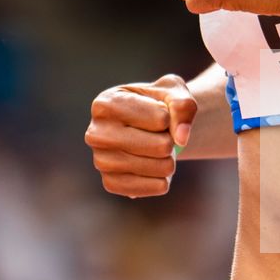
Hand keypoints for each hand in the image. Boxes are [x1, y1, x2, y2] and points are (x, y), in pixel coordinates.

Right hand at [85, 74, 197, 197]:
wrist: (146, 126)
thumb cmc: (157, 104)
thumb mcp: (173, 91)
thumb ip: (183, 105)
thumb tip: (182, 138)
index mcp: (105, 104)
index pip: (161, 119)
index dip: (169, 117)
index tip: (157, 113)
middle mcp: (96, 133)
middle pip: (161, 146)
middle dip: (170, 140)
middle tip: (158, 134)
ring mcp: (100, 161)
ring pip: (160, 168)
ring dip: (169, 160)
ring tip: (156, 150)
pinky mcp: (110, 183)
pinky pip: (154, 188)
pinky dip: (163, 179)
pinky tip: (155, 168)